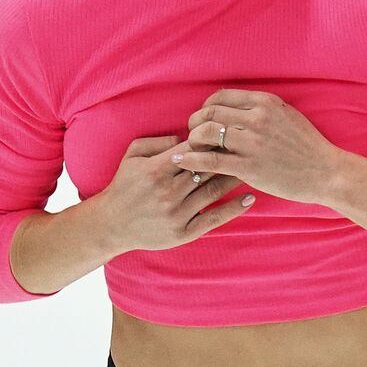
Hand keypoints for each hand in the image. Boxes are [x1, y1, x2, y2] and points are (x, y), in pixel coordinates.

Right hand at [92, 135, 249, 253]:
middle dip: (228, 156)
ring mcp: (176, 214)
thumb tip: (186, 136)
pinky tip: (250, 198)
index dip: (211, 141)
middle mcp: (168, 192)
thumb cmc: (124, 185)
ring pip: (213, 191)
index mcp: (156, 170)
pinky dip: (234, 208)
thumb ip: (157, 141)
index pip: (192, 150)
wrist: (111, 224)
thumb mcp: (133, 156)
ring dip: (235, 178)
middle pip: (207, 169)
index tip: (229, 133)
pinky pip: (214, 219)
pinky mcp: (183, 233)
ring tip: (254, 167)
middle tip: (249, 146)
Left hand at [172, 89, 342, 206]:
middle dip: (195, 122)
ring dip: (192, 140)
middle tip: (193, 135)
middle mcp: (257, 118)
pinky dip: (190, 158)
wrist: (326, 172)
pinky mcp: (247, 166)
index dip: (205, 107)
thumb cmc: (308, 146)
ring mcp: (252, 142)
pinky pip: (209, 159)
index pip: (221, 97)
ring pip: (205, 132)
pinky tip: (180, 160)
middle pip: (209, 112)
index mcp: (265, 102)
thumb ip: (262, 108)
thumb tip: (234, 106)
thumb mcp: (288, 115)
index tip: (203, 119)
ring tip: (191, 148)